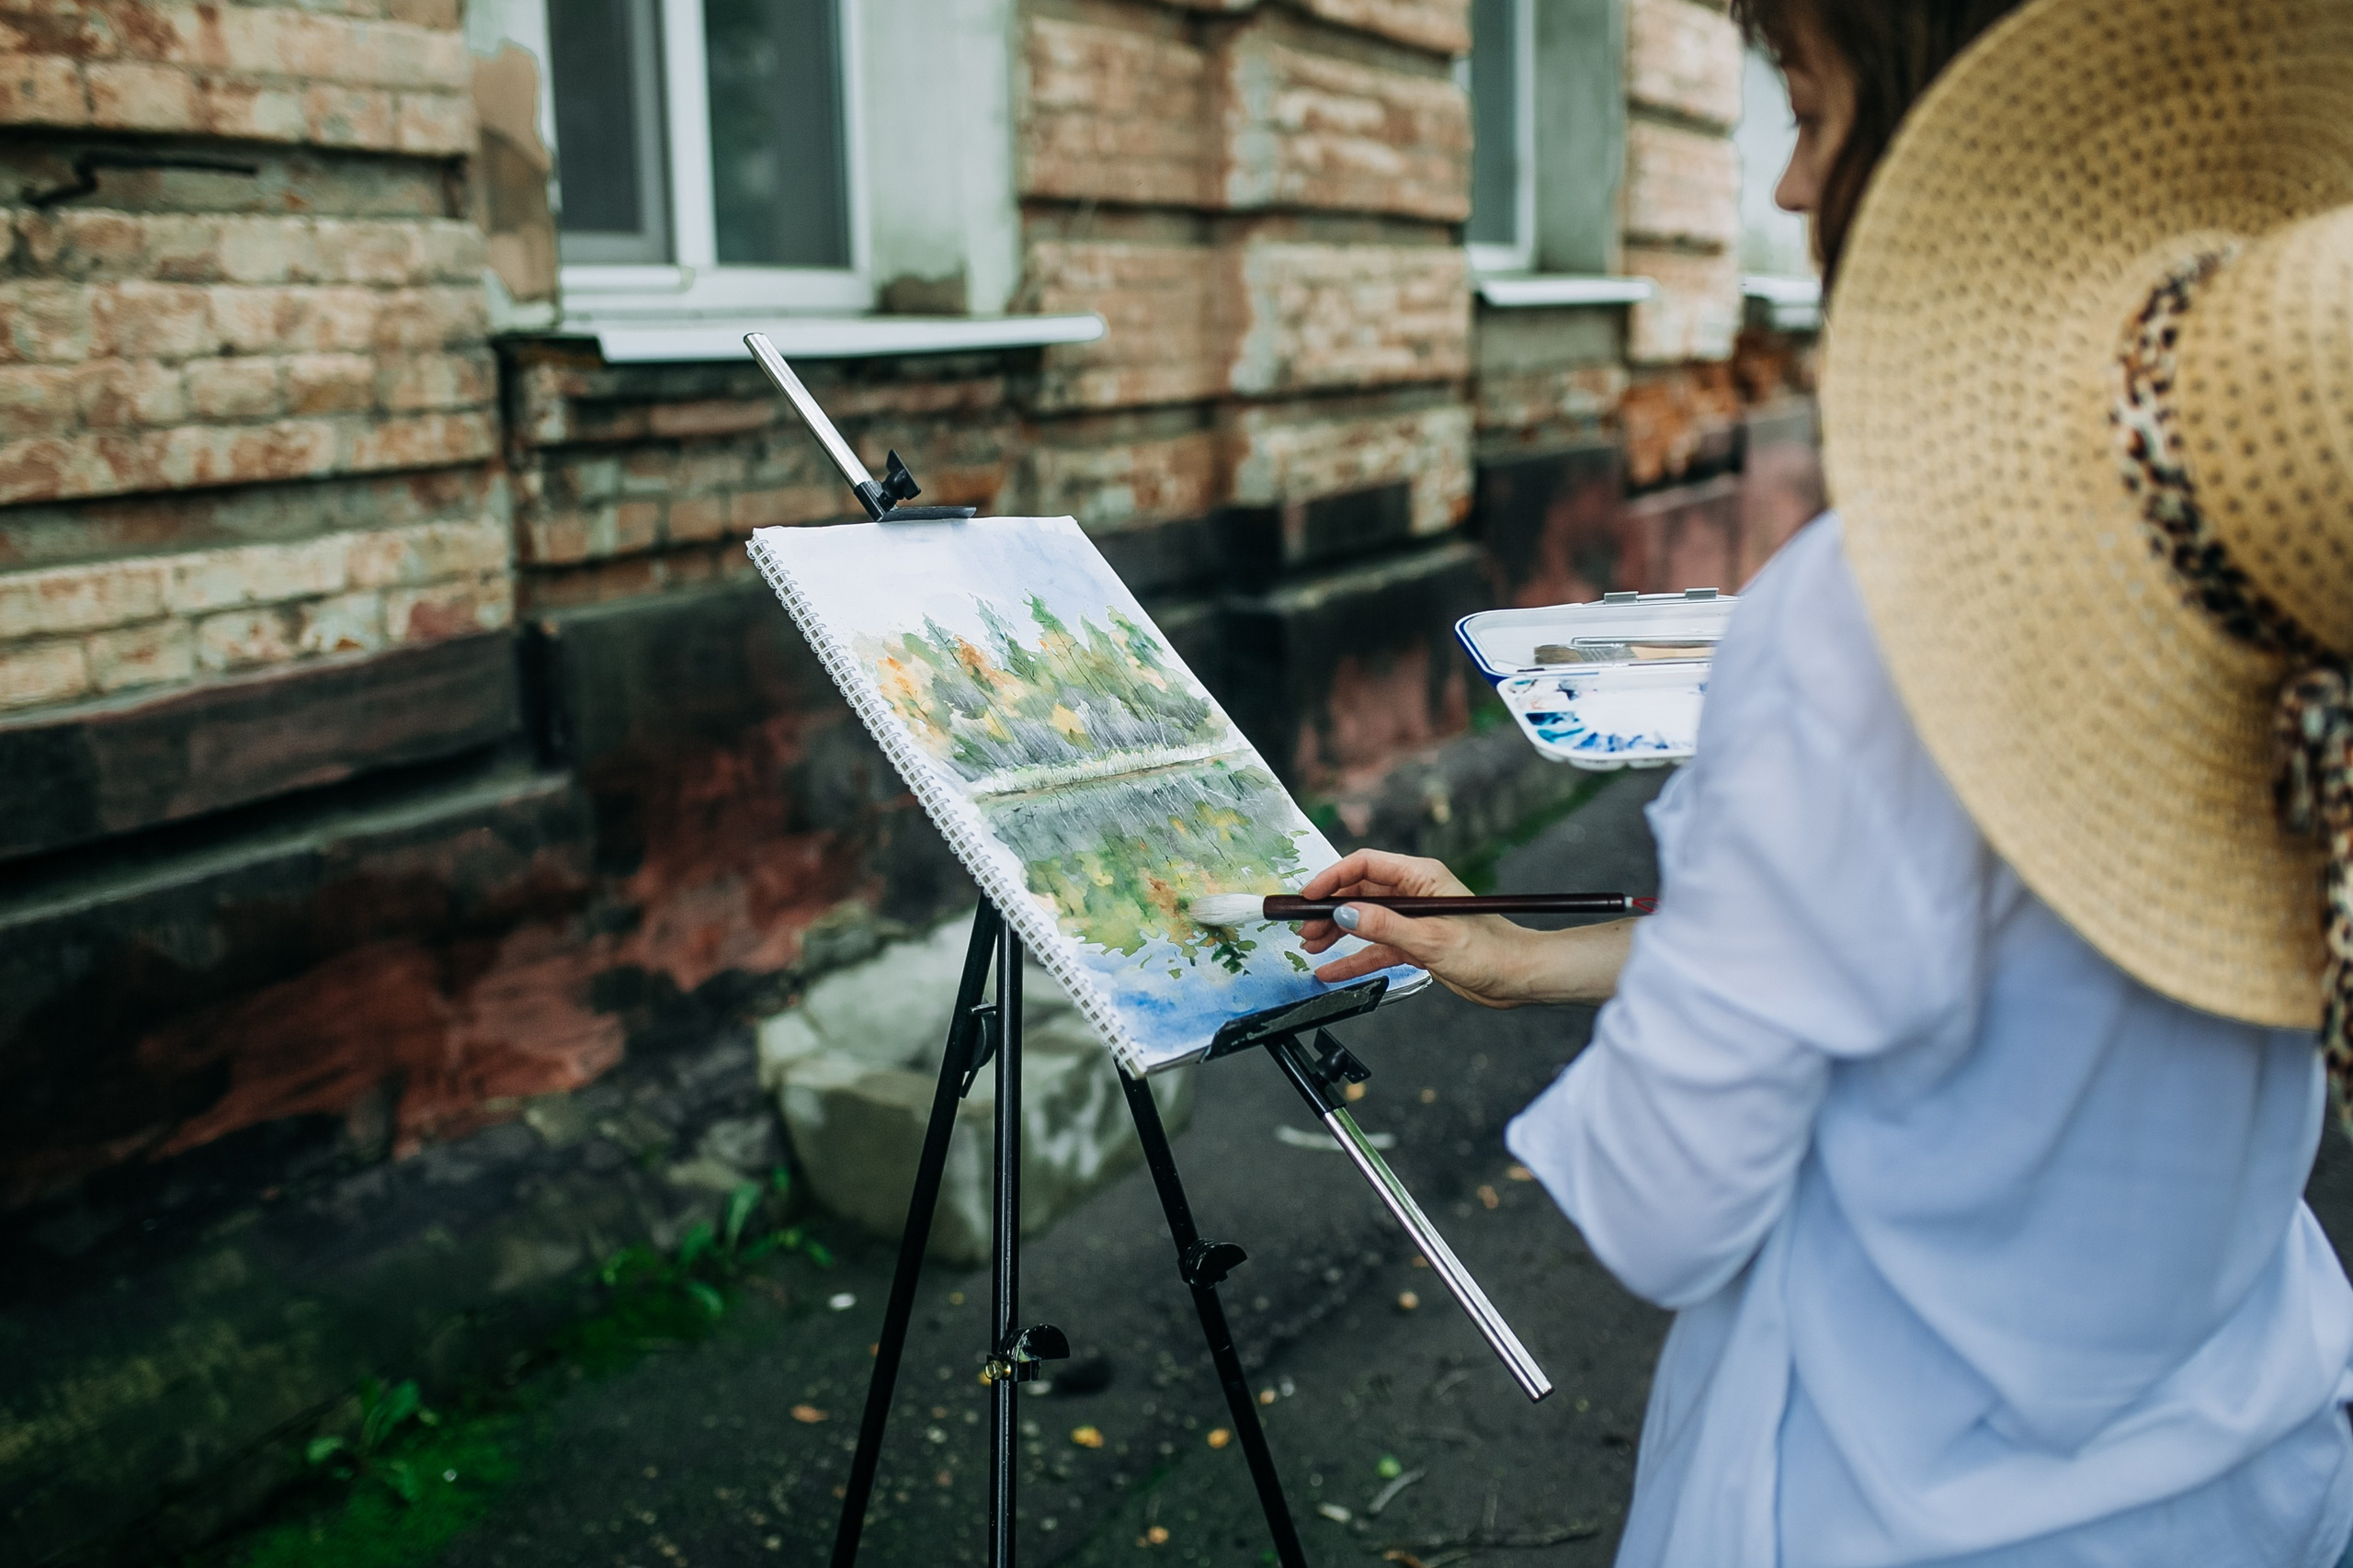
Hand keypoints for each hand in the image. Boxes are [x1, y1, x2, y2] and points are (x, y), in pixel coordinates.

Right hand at [1296, 849, 1545, 1008]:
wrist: (1520, 977)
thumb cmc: (1490, 951)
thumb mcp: (1432, 940)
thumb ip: (1384, 926)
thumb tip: (1342, 914)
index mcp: (1420, 876)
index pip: (1365, 865)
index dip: (1332, 877)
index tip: (1308, 896)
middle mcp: (1414, 892)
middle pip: (1359, 893)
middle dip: (1329, 909)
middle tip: (1304, 929)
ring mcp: (1413, 918)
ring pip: (1363, 920)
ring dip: (1337, 933)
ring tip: (1311, 947)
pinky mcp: (1416, 943)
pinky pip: (1376, 947)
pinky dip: (1354, 958)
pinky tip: (1331, 970)